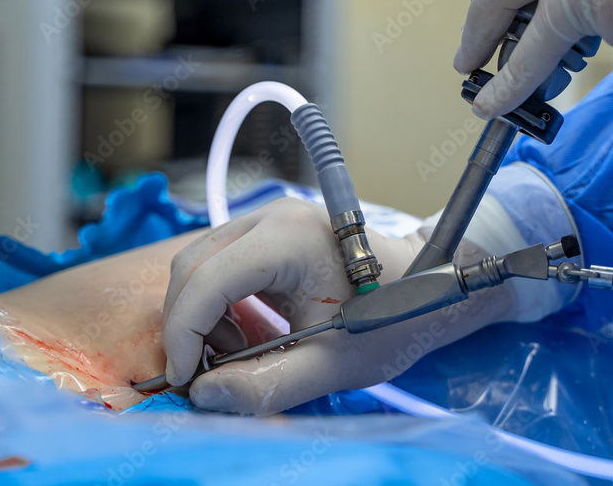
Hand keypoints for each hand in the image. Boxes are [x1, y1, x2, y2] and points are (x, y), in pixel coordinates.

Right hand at [161, 198, 517, 414]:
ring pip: (200, 263)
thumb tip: (204, 396)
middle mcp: (272, 216)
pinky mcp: (269, 229)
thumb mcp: (333, 365)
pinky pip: (220, 263)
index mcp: (291, 239)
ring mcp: (269, 217)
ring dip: (202, 314)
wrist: (428, 285)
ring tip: (237, 354)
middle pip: (193, 266)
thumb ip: (268, 385)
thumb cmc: (391, 320)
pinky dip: (218, 303)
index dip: (184, 334)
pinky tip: (246, 333)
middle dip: (188, 324)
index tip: (185, 380)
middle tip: (203, 374)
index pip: (208, 280)